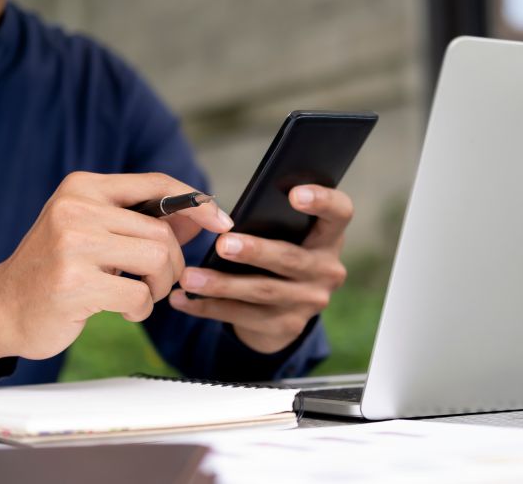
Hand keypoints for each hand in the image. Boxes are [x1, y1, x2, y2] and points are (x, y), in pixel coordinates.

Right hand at [0, 172, 232, 368]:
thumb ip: (144, 223)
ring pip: (157, 260)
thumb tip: (199, 218)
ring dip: (160, 287)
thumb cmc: (56, 269)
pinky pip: (140, 295)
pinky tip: (122, 312)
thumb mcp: (95, 233)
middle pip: (163, 232)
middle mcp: (76, 207)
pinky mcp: (74, 283)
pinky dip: (142, 309)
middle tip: (159, 284)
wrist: (1, 307)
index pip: (157, 184)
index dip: (197, 202)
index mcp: (83, 187)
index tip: (222, 221)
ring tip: (141, 296)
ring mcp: (72, 244)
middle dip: (173, 264)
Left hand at [169, 185, 351, 353]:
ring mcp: (308, 302)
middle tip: (223, 244)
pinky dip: (208, 307)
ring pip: (263, 292)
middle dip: (255, 252)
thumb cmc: (276, 252)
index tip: (294, 194)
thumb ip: (268, 220)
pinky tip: (182, 299)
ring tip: (190, 277)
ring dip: (222, 285)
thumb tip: (220, 213)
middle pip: (291, 259)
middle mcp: (327, 270)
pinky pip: (242, 316)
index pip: (339, 213)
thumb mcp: (284, 235)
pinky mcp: (286, 327)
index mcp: (328, 237)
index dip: (322, 201)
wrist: (284, 309)